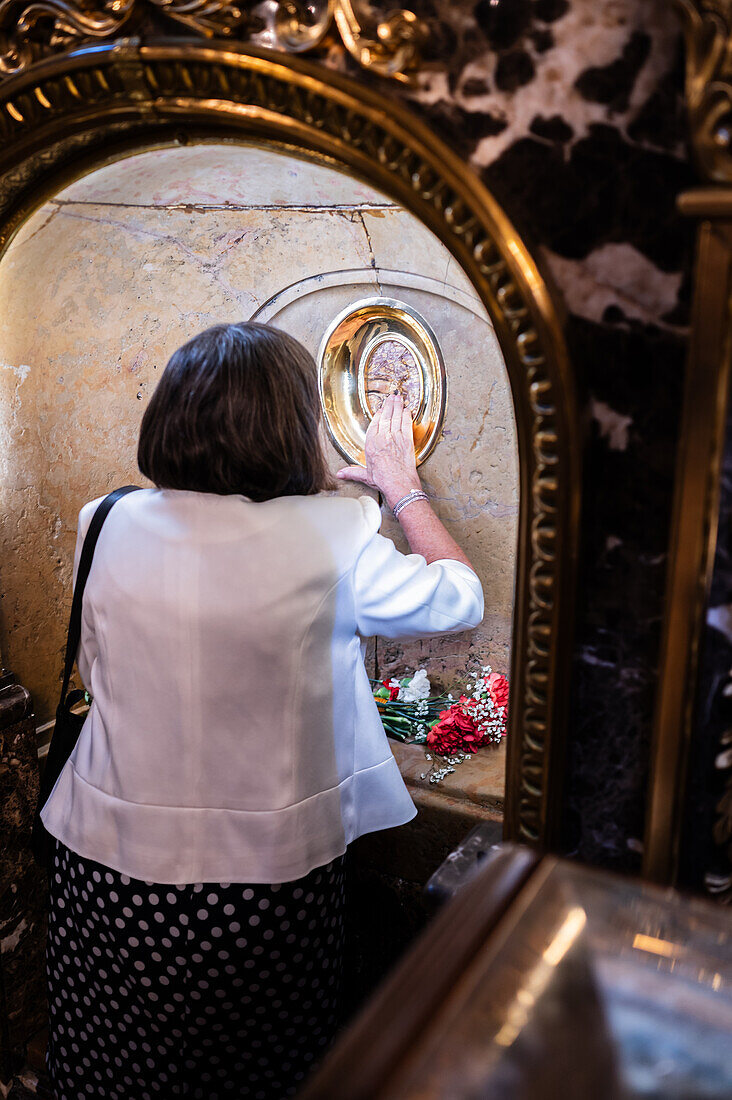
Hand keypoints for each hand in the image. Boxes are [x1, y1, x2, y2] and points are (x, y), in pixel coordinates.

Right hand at [336, 394, 421, 509]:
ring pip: (396, 417)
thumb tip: (340, 474)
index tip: (381, 410)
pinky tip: (407, 410)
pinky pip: (406, 423)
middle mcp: (382, 438)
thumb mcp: (365, 475)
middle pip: (386, 416)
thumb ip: (352, 472)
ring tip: (398, 399)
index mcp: (371, 444)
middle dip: (389, 405)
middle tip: (391, 397)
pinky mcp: (407, 440)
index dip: (379, 415)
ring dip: (398, 406)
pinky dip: (406, 415)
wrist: (398, 484)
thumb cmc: (383, 480)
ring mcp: (395, 437)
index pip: (374, 424)